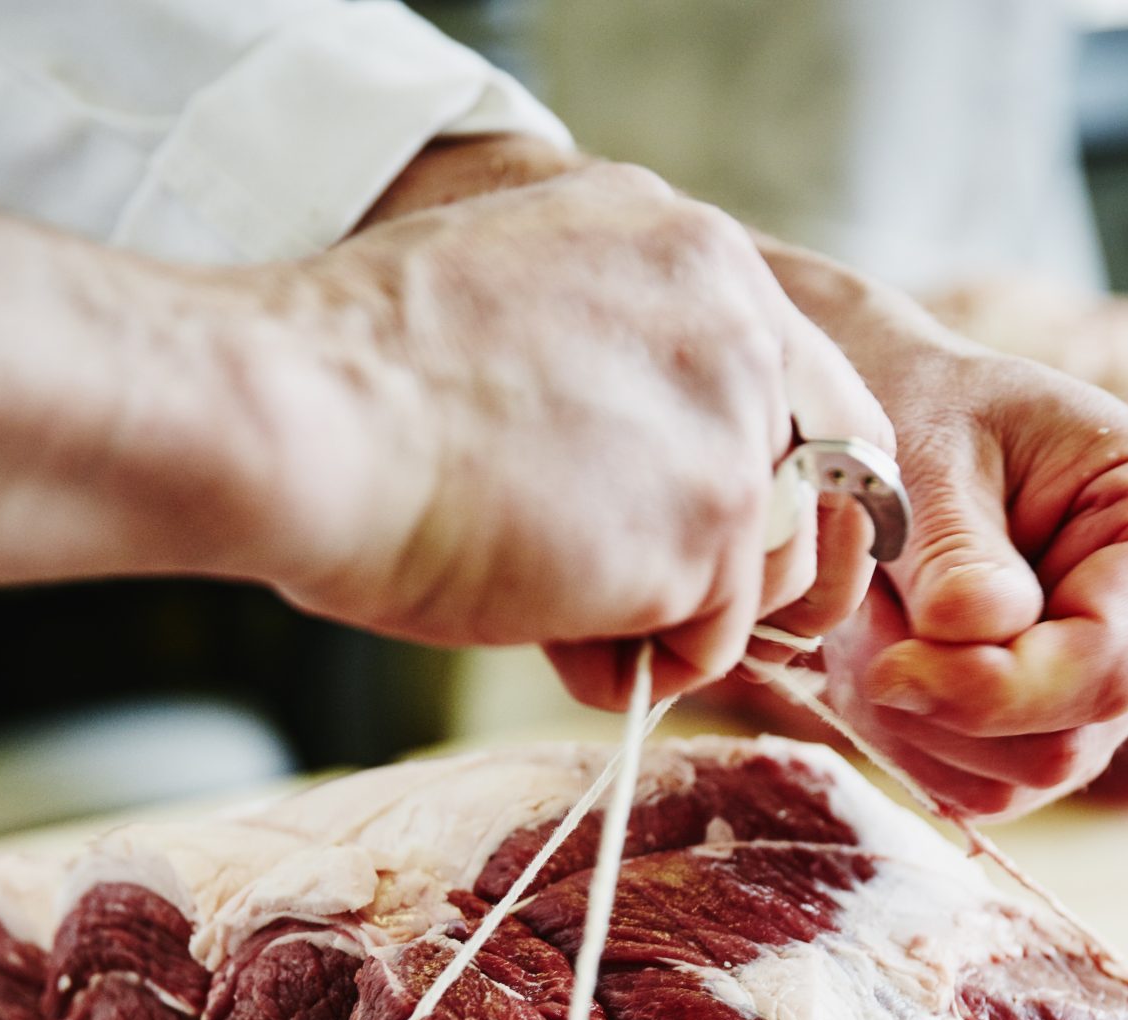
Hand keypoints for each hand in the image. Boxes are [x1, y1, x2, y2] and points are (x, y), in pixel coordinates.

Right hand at [286, 164, 892, 707]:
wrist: (302, 415)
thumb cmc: (354, 375)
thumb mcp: (515, 300)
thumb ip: (610, 349)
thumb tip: (640, 450)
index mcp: (686, 250)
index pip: (803, 376)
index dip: (764, 466)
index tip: (703, 522)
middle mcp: (735, 319)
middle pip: (825, 472)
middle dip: (751, 550)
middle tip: (651, 592)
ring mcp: (732, 421)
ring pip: (777, 565)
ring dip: (684, 612)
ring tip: (564, 609)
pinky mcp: (709, 523)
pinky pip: (714, 635)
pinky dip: (645, 662)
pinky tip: (557, 634)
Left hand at [763, 250, 1127, 818]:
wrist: (907, 423)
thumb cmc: (928, 412)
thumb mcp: (929, 454)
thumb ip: (954, 549)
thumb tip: (976, 634)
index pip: (1113, 660)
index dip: (1000, 690)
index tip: (890, 668)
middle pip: (1069, 735)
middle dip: (942, 701)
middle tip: (861, 623)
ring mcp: (1113, 686)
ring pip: (1019, 776)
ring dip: (913, 720)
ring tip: (869, 619)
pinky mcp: (1052, 730)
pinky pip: (978, 786)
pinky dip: (906, 737)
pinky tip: (879, 656)